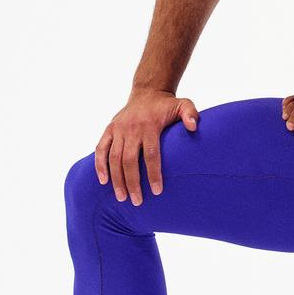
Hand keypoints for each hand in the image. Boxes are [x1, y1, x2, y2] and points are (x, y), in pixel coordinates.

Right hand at [93, 89, 198, 206]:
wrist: (147, 92)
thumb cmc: (167, 105)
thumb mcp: (183, 104)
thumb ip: (190, 113)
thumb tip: (193, 127)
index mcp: (150, 125)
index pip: (151, 154)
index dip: (153, 173)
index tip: (157, 191)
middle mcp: (131, 128)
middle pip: (130, 160)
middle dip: (132, 183)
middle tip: (137, 201)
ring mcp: (118, 129)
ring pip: (114, 157)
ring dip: (116, 179)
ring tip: (121, 198)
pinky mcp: (109, 129)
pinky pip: (100, 149)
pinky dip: (99, 165)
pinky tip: (103, 181)